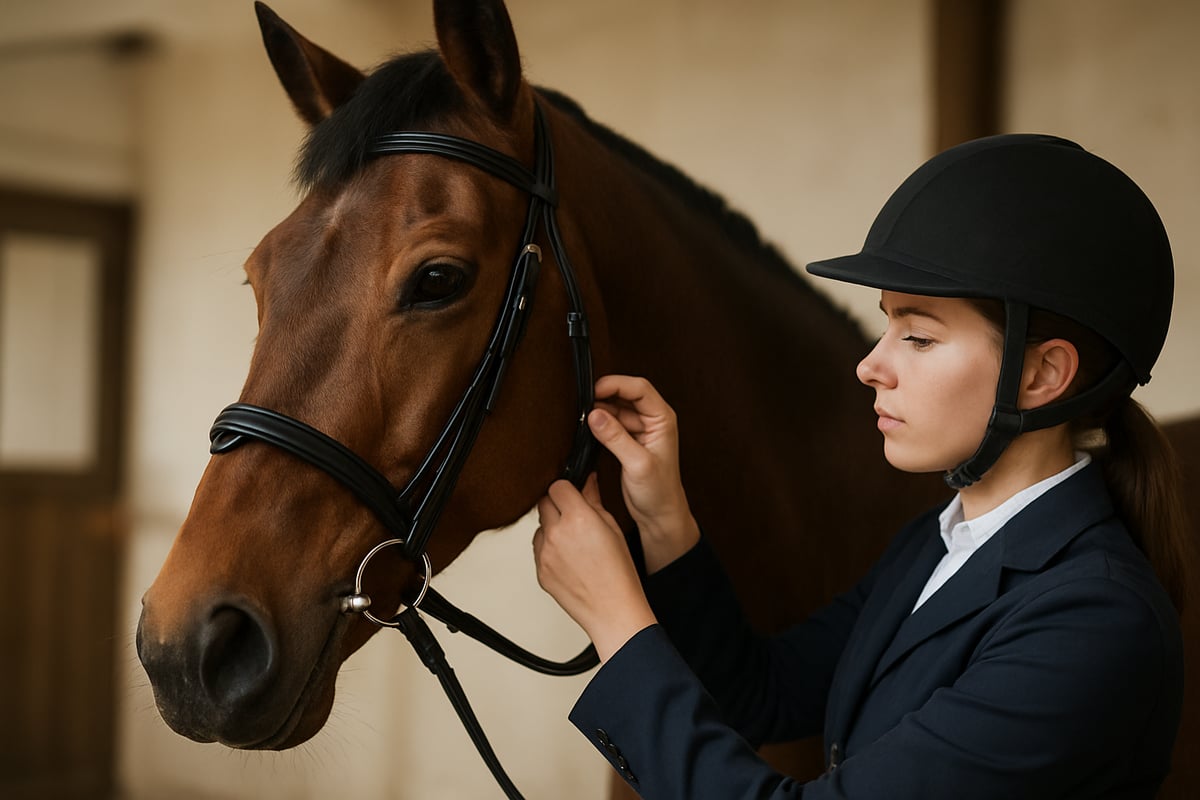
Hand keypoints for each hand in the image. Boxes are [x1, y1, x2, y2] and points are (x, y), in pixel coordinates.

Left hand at [533, 474, 655, 661]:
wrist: (613, 610)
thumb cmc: (619, 573)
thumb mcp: (613, 528)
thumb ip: (595, 500)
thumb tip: (588, 480)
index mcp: (578, 518)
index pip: (558, 486)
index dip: (567, 488)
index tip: (574, 494)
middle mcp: (557, 533)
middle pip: (544, 503)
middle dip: (557, 505)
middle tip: (575, 516)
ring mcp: (545, 554)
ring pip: (540, 527)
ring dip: (552, 527)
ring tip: (575, 543)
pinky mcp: (540, 571)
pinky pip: (539, 550)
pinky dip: (550, 549)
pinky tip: (571, 559)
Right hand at [589, 375, 699, 571]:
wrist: (659, 515)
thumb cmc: (659, 492)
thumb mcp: (637, 464)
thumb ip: (616, 438)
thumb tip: (594, 414)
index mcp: (663, 419)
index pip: (639, 388)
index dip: (616, 384)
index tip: (594, 391)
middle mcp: (652, 420)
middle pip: (626, 394)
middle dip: (604, 395)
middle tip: (583, 405)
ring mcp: (640, 430)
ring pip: (616, 408)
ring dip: (600, 409)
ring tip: (582, 417)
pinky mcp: (628, 440)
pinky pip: (611, 423)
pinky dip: (599, 423)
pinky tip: (587, 428)